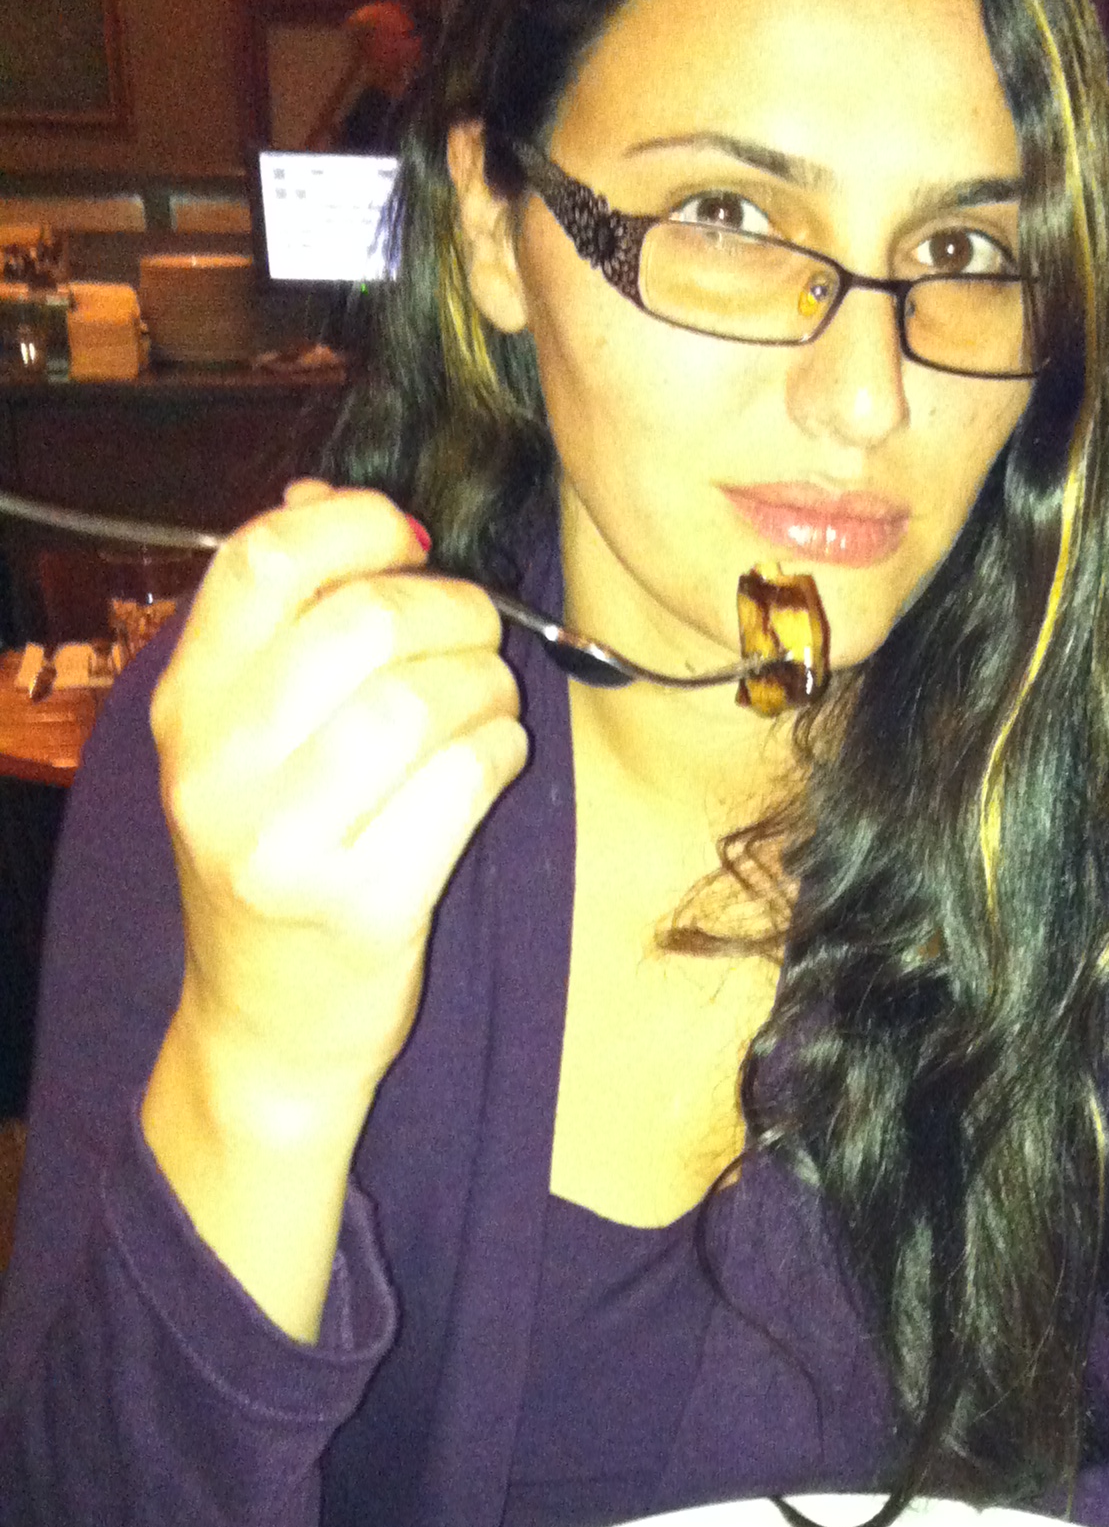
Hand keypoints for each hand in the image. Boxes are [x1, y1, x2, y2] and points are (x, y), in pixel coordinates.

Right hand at [141, 482, 526, 1335]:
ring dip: (488, 685)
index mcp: (186, 707)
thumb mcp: (242, 741)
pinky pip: (469, 780)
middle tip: (475, 636)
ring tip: (488, 705)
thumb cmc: (276, 858)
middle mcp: (220, 769)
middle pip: (365, 621)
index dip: (357, 525)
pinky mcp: (366, 903)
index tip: (411, 540)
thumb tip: (326, 499)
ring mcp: (286, 842)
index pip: (263, 562)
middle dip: (452, 612)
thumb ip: (279, 625)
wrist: (267, 1026)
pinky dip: (503, 753)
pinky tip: (492, 761)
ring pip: (426, 699)